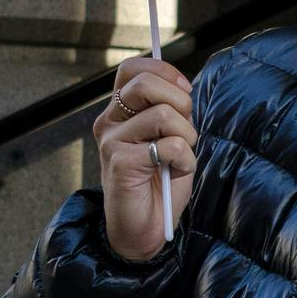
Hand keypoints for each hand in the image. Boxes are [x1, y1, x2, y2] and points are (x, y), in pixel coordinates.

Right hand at [94, 54, 198, 262]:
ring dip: (186, 136)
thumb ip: (171, 111)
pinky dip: (186, 159)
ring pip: (162, 114)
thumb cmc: (159, 182)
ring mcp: (112, 141)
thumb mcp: (169, 137)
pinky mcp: (120, 162)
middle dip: (180, 103)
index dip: (164, 71)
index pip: (132, 69)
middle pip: (145, 84)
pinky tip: (176, 172)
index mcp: (120, 111)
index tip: (185, 92)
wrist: (144, 228)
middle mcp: (109, 121)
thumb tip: (182, 86)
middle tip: (184, 131)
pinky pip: (169, 145)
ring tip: (179, 157)